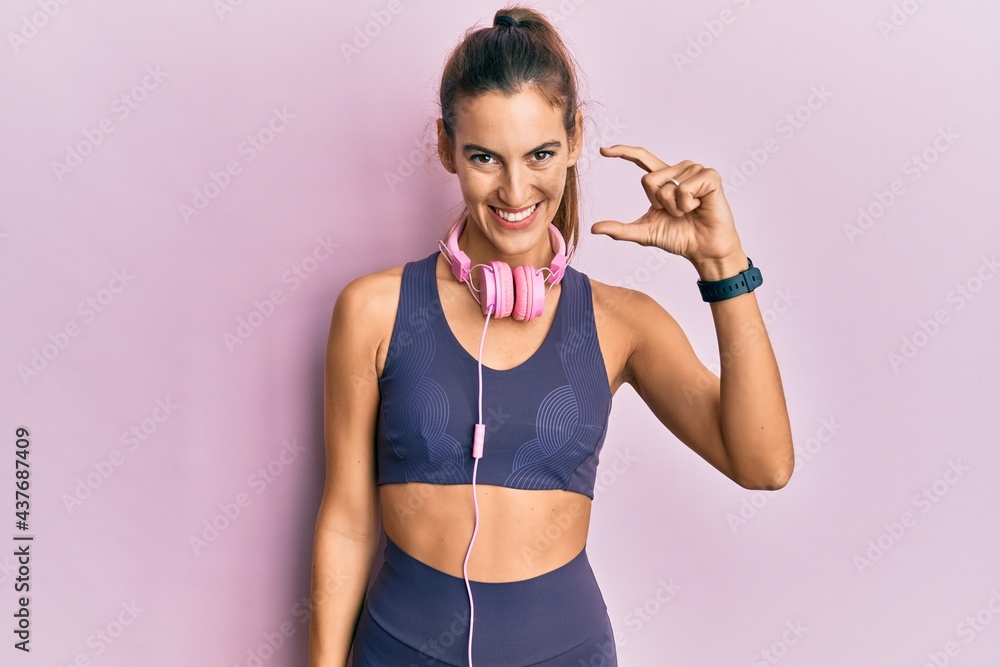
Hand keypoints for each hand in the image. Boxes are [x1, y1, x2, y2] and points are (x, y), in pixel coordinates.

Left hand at [592, 144, 743, 267]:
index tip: (603, 150)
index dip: (623, 152)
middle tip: (677, 213)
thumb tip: (594, 228)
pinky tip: (699, 207)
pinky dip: (687, 205)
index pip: (641, 158)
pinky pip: (683, 189)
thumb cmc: (679, 237)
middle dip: (659, 204)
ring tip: (690, 210)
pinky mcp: (709, 176)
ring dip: (675, 208)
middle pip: (648, 181)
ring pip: (666, 187)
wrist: (703, 249)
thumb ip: (620, 229)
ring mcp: (695, 170)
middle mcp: (678, 169)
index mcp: (664, 178)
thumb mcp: (644, 232)